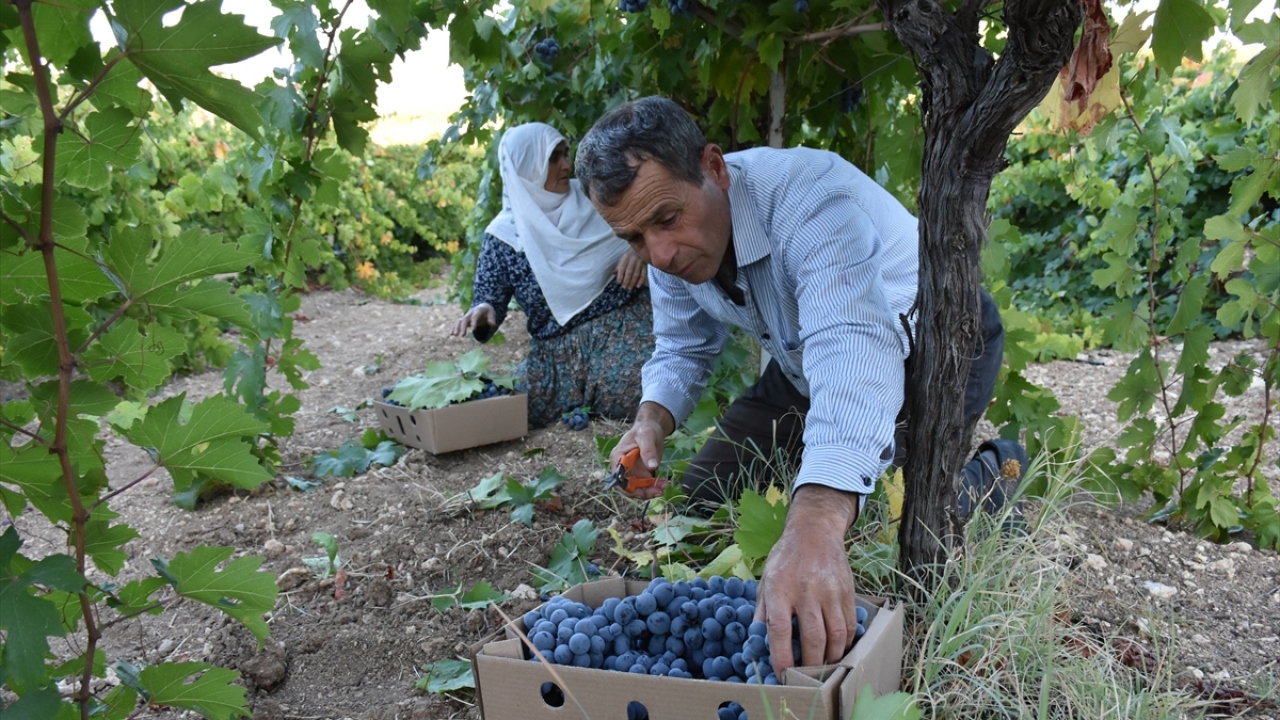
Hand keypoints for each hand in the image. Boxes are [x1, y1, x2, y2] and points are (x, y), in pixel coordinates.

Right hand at [450, 305, 495, 337]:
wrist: (482, 307)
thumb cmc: (488, 311)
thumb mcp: (492, 313)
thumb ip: (492, 318)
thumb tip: (492, 324)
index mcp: (478, 311)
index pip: (475, 316)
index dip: (474, 322)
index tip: (473, 329)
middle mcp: (470, 313)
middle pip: (465, 319)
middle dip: (463, 327)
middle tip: (462, 335)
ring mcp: (466, 316)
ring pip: (460, 321)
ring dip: (456, 327)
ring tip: (454, 335)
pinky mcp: (464, 319)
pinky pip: (457, 323)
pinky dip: (454, 327)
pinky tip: (451, 334)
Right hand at [608, 402, 672, 499]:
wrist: (653, 428)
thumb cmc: (646, 429)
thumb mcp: (647, 436)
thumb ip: (648, 451)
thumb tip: (652, 467)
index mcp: (618, 458)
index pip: (619, 480)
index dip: (629, 489)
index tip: (644, 491)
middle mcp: (623, 468)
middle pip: (628, 488)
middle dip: (643, 492)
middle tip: (659, 491)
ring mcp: (632, 472)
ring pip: (638, 489)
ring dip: (651, 491)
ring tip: (665, 485)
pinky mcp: (641, 474)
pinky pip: (646, 486)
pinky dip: (655, 487)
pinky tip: (664, 483)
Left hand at [614, 251, 647, 289]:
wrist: (639, 251)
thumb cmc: (628, 258)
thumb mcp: (622, 260)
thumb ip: (618, 267)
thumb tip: (613, 273)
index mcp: (626, 257)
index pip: (622, 267)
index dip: (620, 275)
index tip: (619, 282)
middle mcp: (634, 259)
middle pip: (629, 271)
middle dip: (626, 280)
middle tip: (624, 287)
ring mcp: (640, 262)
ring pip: (636, 274)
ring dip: (632, 282)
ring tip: (629, 288)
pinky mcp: (645, 266)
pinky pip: (643, 274)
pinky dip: (641, 281)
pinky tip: (637, 286)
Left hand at [755, 485, 859, 675]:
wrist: (814, 531)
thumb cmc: (785, 560)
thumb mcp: (765, 581)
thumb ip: (761, 612)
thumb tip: (757, 643)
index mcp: (779, 588)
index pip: (780, 630)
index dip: (782, 657)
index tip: (783, 674)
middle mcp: (806, 590)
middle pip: (813, 638)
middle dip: (810, 664)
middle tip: (806, 677)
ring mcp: (830, 591)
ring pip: (836, 636)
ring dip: (831, 658)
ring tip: (823, 667)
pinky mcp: (848, 592)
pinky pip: (849, 625)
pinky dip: (845, 643)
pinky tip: (837, 649)